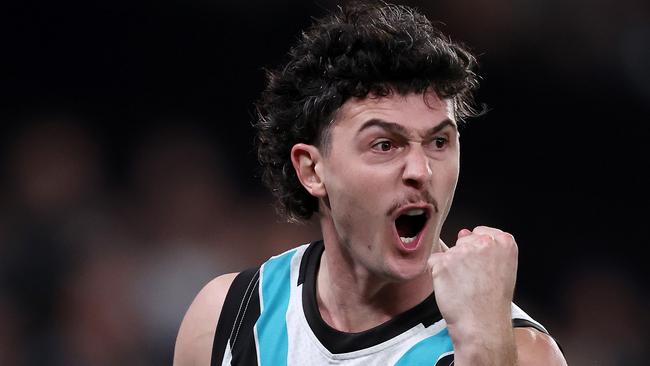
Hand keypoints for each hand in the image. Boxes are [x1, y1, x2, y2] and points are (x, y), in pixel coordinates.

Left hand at [429, 226, 518, 363]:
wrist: (482, 325)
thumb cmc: (493, 303)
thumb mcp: (502, 268)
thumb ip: (486, 247)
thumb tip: (463, 232)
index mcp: (503, 242)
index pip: (481, 232)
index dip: (478, 251)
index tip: (481, 267)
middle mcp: (483, 242)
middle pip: (463, 240)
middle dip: (463, 257)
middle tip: (472, 280)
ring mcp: (462, 251)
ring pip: (448, 252)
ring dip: (450, 267)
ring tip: (463, 286)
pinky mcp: (443, 262)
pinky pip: (433, 262)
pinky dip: (437, 273)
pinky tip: (450, 287)